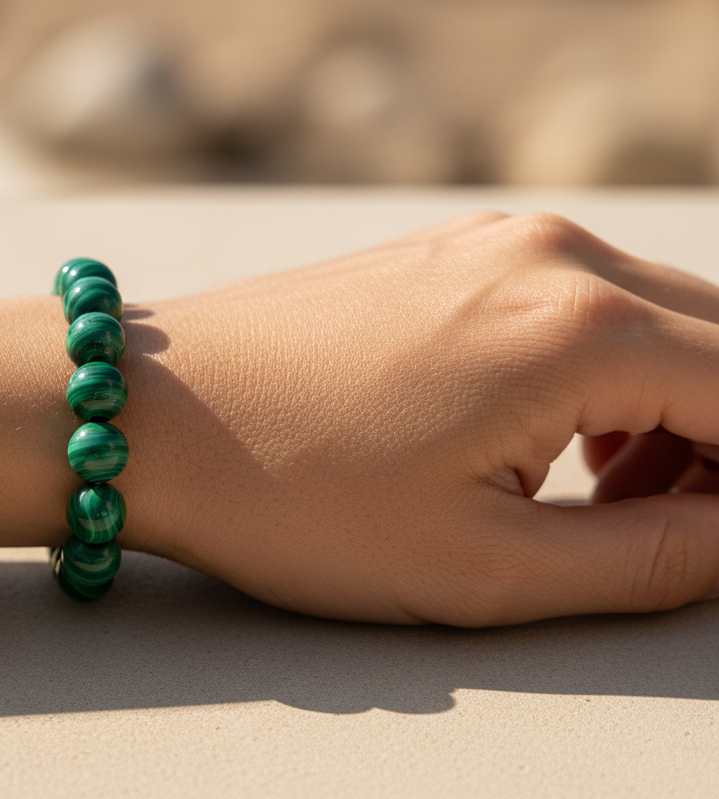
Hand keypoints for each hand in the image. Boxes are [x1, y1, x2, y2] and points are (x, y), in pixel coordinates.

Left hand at [120, 212, 718, 625]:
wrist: (146, 415)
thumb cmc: (287, 494)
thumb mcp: (479, 567)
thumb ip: (647, 559)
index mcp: (578, 327)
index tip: (717, 543)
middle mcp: (552, 254)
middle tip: (675, 534)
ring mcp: (496, 239)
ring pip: (659, 316)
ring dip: (676, 409)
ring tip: (612, 502)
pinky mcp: (451, 250)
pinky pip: (582, 298)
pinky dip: (607, 370)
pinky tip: (553, 442)